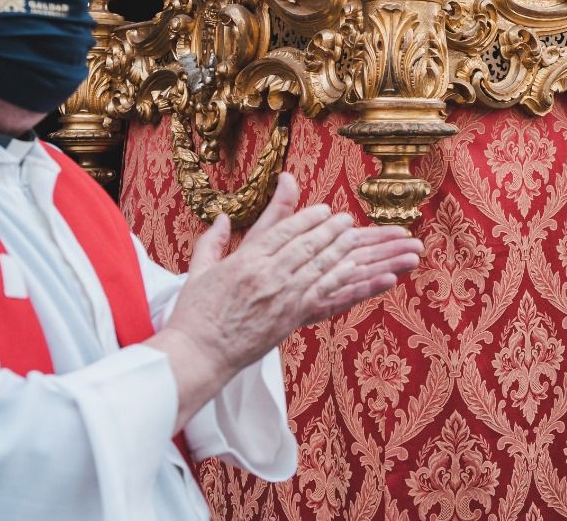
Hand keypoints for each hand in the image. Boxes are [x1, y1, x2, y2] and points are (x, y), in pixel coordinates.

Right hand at [148, 174, 423, 430]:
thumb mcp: (201, 269)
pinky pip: (329, 296)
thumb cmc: (195, 315)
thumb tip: (225, 216)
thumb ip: (214, 239)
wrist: (197, 355)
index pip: (285, 230)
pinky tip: (372, 275)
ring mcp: (283, 297)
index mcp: (246, 260)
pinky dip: (354, 284)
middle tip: (348, 221)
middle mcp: (268, 275)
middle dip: (332, 230)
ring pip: (324, 267)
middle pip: (309, 245)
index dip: (308, 218)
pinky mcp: (293, 319)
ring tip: (361, 239)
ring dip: (347, 250)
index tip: (324, 210)